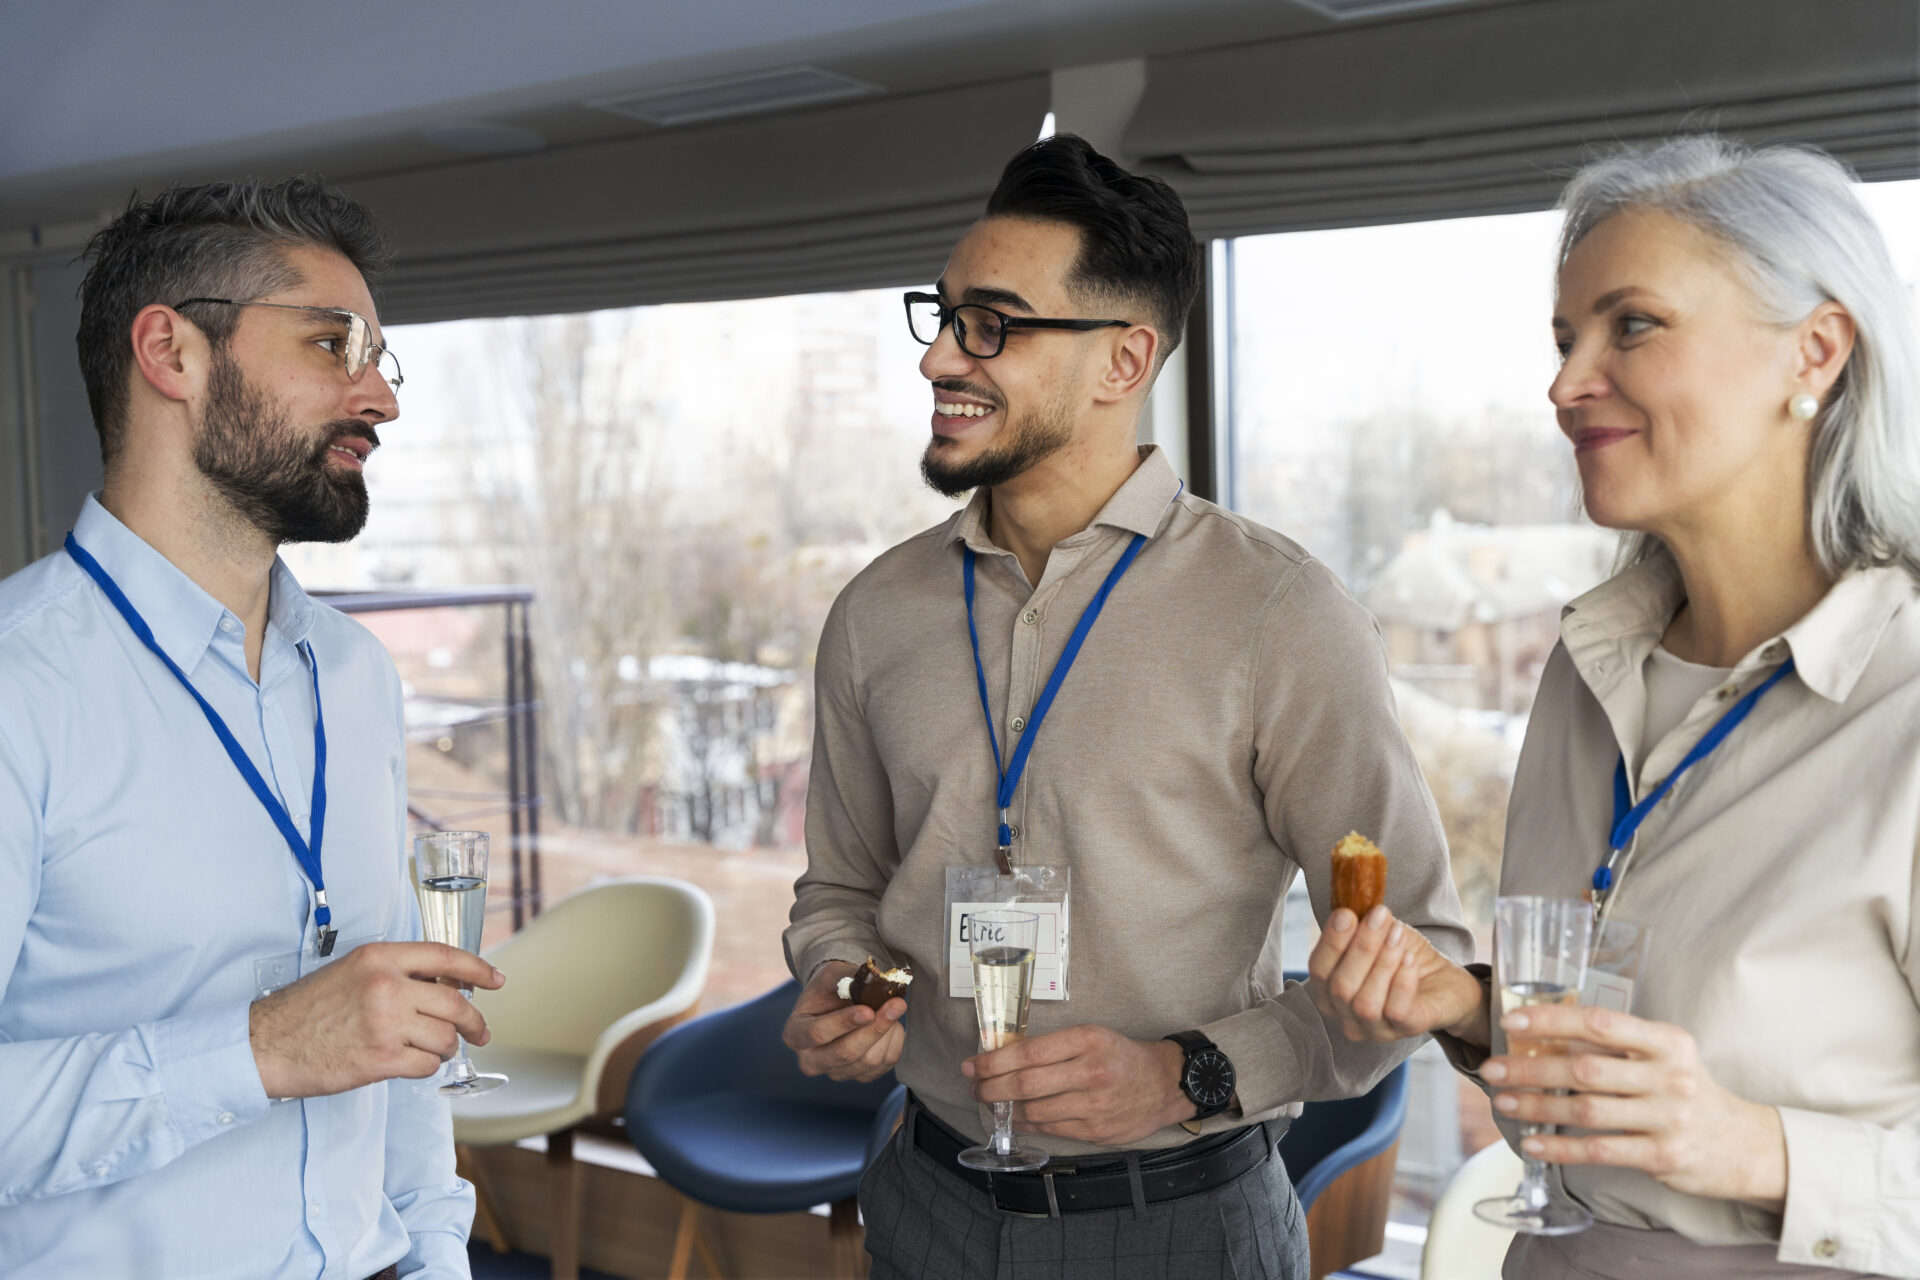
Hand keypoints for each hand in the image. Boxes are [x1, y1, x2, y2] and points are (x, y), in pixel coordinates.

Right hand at [249, 941, 504, 1097]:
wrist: (266, 1044)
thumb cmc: (307, 1009)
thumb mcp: (352, 971)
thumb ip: (396, 972)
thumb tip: (445, 983)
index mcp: (380, 958)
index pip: (446, 956)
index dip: (479, 968)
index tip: (496, 980)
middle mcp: (387, 986)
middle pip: (455, 1002)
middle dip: (474, 1021)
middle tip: (480, 1031)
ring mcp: (386, 1023)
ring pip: (445, 1037)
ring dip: (446, 1047)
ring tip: (431, 1049)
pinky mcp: (380, 1059)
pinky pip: (426, 1065)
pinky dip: (426, 1067)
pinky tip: (410, 1063)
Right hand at [782, 961, 905, 1082]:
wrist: (838, 1001)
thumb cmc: (831, 987)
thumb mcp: (832, 975)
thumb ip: (849, 978)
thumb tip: (876, 984)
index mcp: (795, 1034)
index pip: (817, 1033)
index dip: (844, 1023)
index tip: (868, 1010)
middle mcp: (811, 1060)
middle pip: (845, 1053)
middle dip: (874, 1029)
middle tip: (897, 1004)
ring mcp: (836, 1072)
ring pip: (869, 1061)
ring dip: (888, 1031)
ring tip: (892, 1007)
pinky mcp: (860, 1076)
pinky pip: (885, 1064)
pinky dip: (895, 1041)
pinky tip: (893, 1024)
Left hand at [963, 1025, 1191, 1146]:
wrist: (1164, 1083)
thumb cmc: (1121, 1055)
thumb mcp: (1091, 1036)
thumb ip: (1053, 1046)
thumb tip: (1004, 1057)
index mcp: (1087, 1040)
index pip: (1029, 1053)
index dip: (994, 1061)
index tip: (973, 1065)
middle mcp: (1091, 1072)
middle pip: (1026, 1083)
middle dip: (991, 1087)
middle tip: (974, 1086)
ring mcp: (1094, 1105)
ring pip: (1034, 1110)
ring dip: (1004, 1108)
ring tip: (990, 1101)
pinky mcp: (1096, 1131)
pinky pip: (1049, 1128)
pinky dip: (1026, 1123)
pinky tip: (1014, 1116)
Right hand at [1307, 905, 1487, 1045]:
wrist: (1442, 979)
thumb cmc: (1403, 956)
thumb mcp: (1379, 934)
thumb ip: (1361, 924)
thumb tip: (1353, 906)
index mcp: (1330, 991)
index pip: (1318, 970)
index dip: (1330, 943)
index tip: (1347, 914)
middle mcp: (1346, 1016)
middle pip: (1340, 987)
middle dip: (1361, 947)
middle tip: (1380, 916)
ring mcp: (1374, 1029)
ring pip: (1365, 1003)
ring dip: (1382, 963)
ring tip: (1398, 935)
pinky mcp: (1404, 1031)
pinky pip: (1396, 1011)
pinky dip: (1402, 982)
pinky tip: (1409, 960)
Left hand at [1483, 1003, 1786, 1208]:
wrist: (1742, 1144)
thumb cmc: (1686, 1089)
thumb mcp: (1663, 1056)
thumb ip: (1616, 1045)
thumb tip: (1545, 1034)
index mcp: (1667, 1041)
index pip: (1600, 1023)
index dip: (1552, 1020)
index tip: (1512, 1021)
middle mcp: (1670, 1076)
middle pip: (1585, 1070)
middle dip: (1530, 1069)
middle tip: (1492, 1069)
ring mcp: (1669, 1118)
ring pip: (1586, 1111)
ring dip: (1537, 1108)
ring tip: (1503, 1102)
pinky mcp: (1663, 1156)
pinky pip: (1600, 1151)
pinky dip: (1561, 1149)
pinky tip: (1532, 1144)